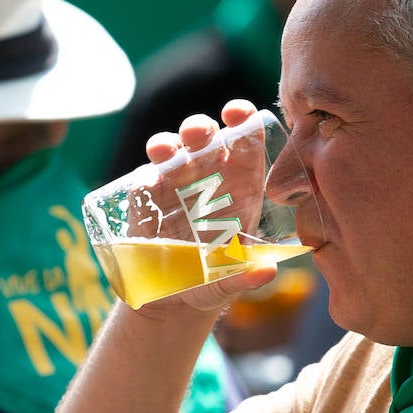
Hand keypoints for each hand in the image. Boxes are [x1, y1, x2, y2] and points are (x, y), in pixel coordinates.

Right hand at [133, 100, 277, 312]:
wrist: (173, 299)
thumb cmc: (213, 280)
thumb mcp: (231, 281)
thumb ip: (247, 276)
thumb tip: (267, 272)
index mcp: (240, 186)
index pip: (246, 144)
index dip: (243, 122)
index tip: (238, 112)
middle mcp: (207, 178)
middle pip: (206, 139)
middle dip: (201, 127)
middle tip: (198, 131)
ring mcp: (175, 185)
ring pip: (172, 151)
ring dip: (169, 143)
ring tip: (166, 150)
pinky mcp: (147, 201)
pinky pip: (146, 179)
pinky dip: (147, 175)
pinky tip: (149, 179)